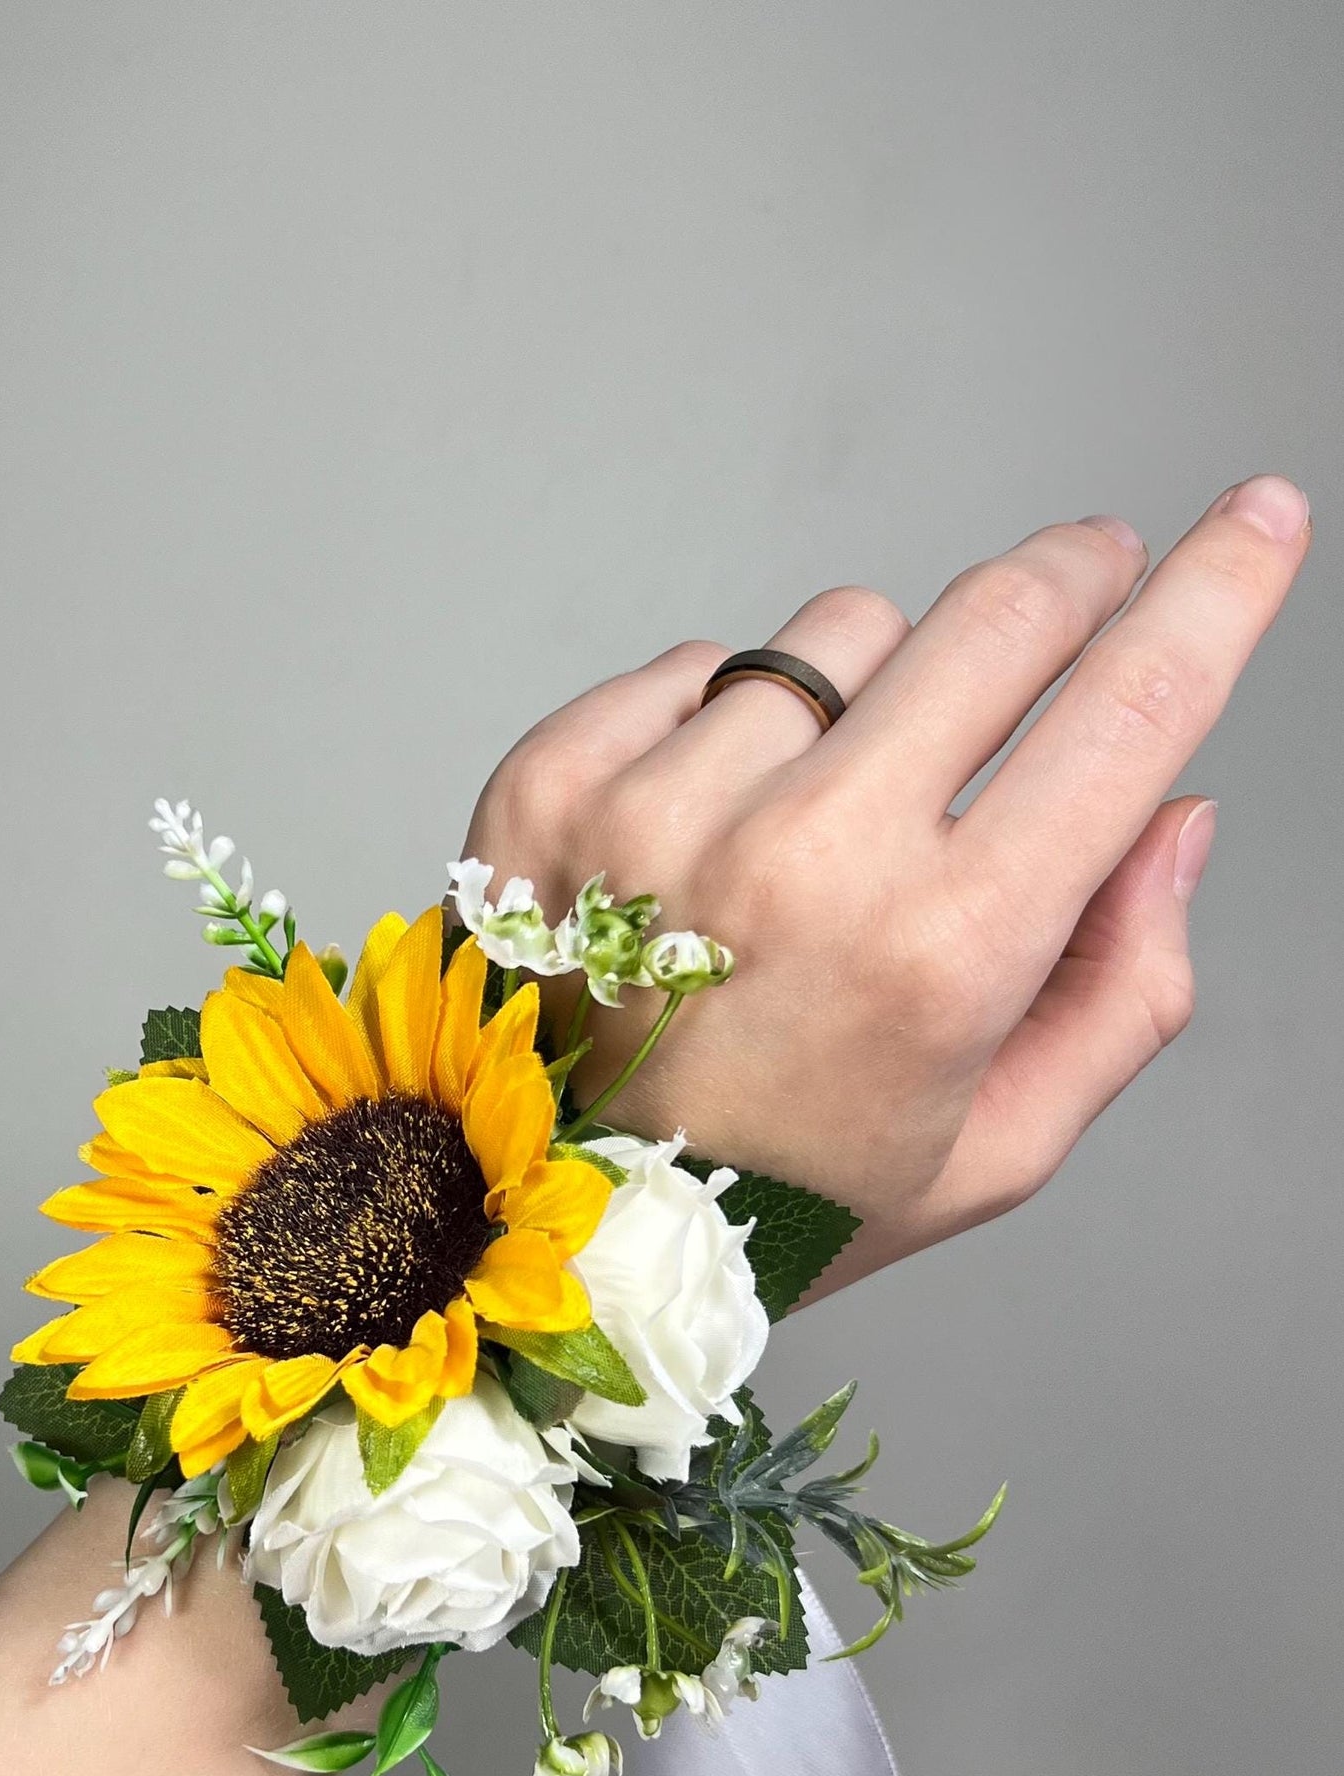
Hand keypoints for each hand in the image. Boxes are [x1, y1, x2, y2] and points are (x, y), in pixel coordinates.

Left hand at [464, 477, 1310, 1290]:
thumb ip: (1124, 987)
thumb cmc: (781, 1199)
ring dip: (869, 687)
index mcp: (940, 954)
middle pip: (995, 618)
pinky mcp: (553, 781)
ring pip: (842, 632)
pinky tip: (705, 832)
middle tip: (1086, 580)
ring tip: (822, 814)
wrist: (550, 1224)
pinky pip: (699, 663)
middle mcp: (801, 861)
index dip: (1218, 593)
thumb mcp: (995, 1146)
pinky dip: (722, 721)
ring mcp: (660, 811)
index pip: (1127, 712)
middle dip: (1070, 580)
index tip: (1255, 520)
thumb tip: (1173, 814)